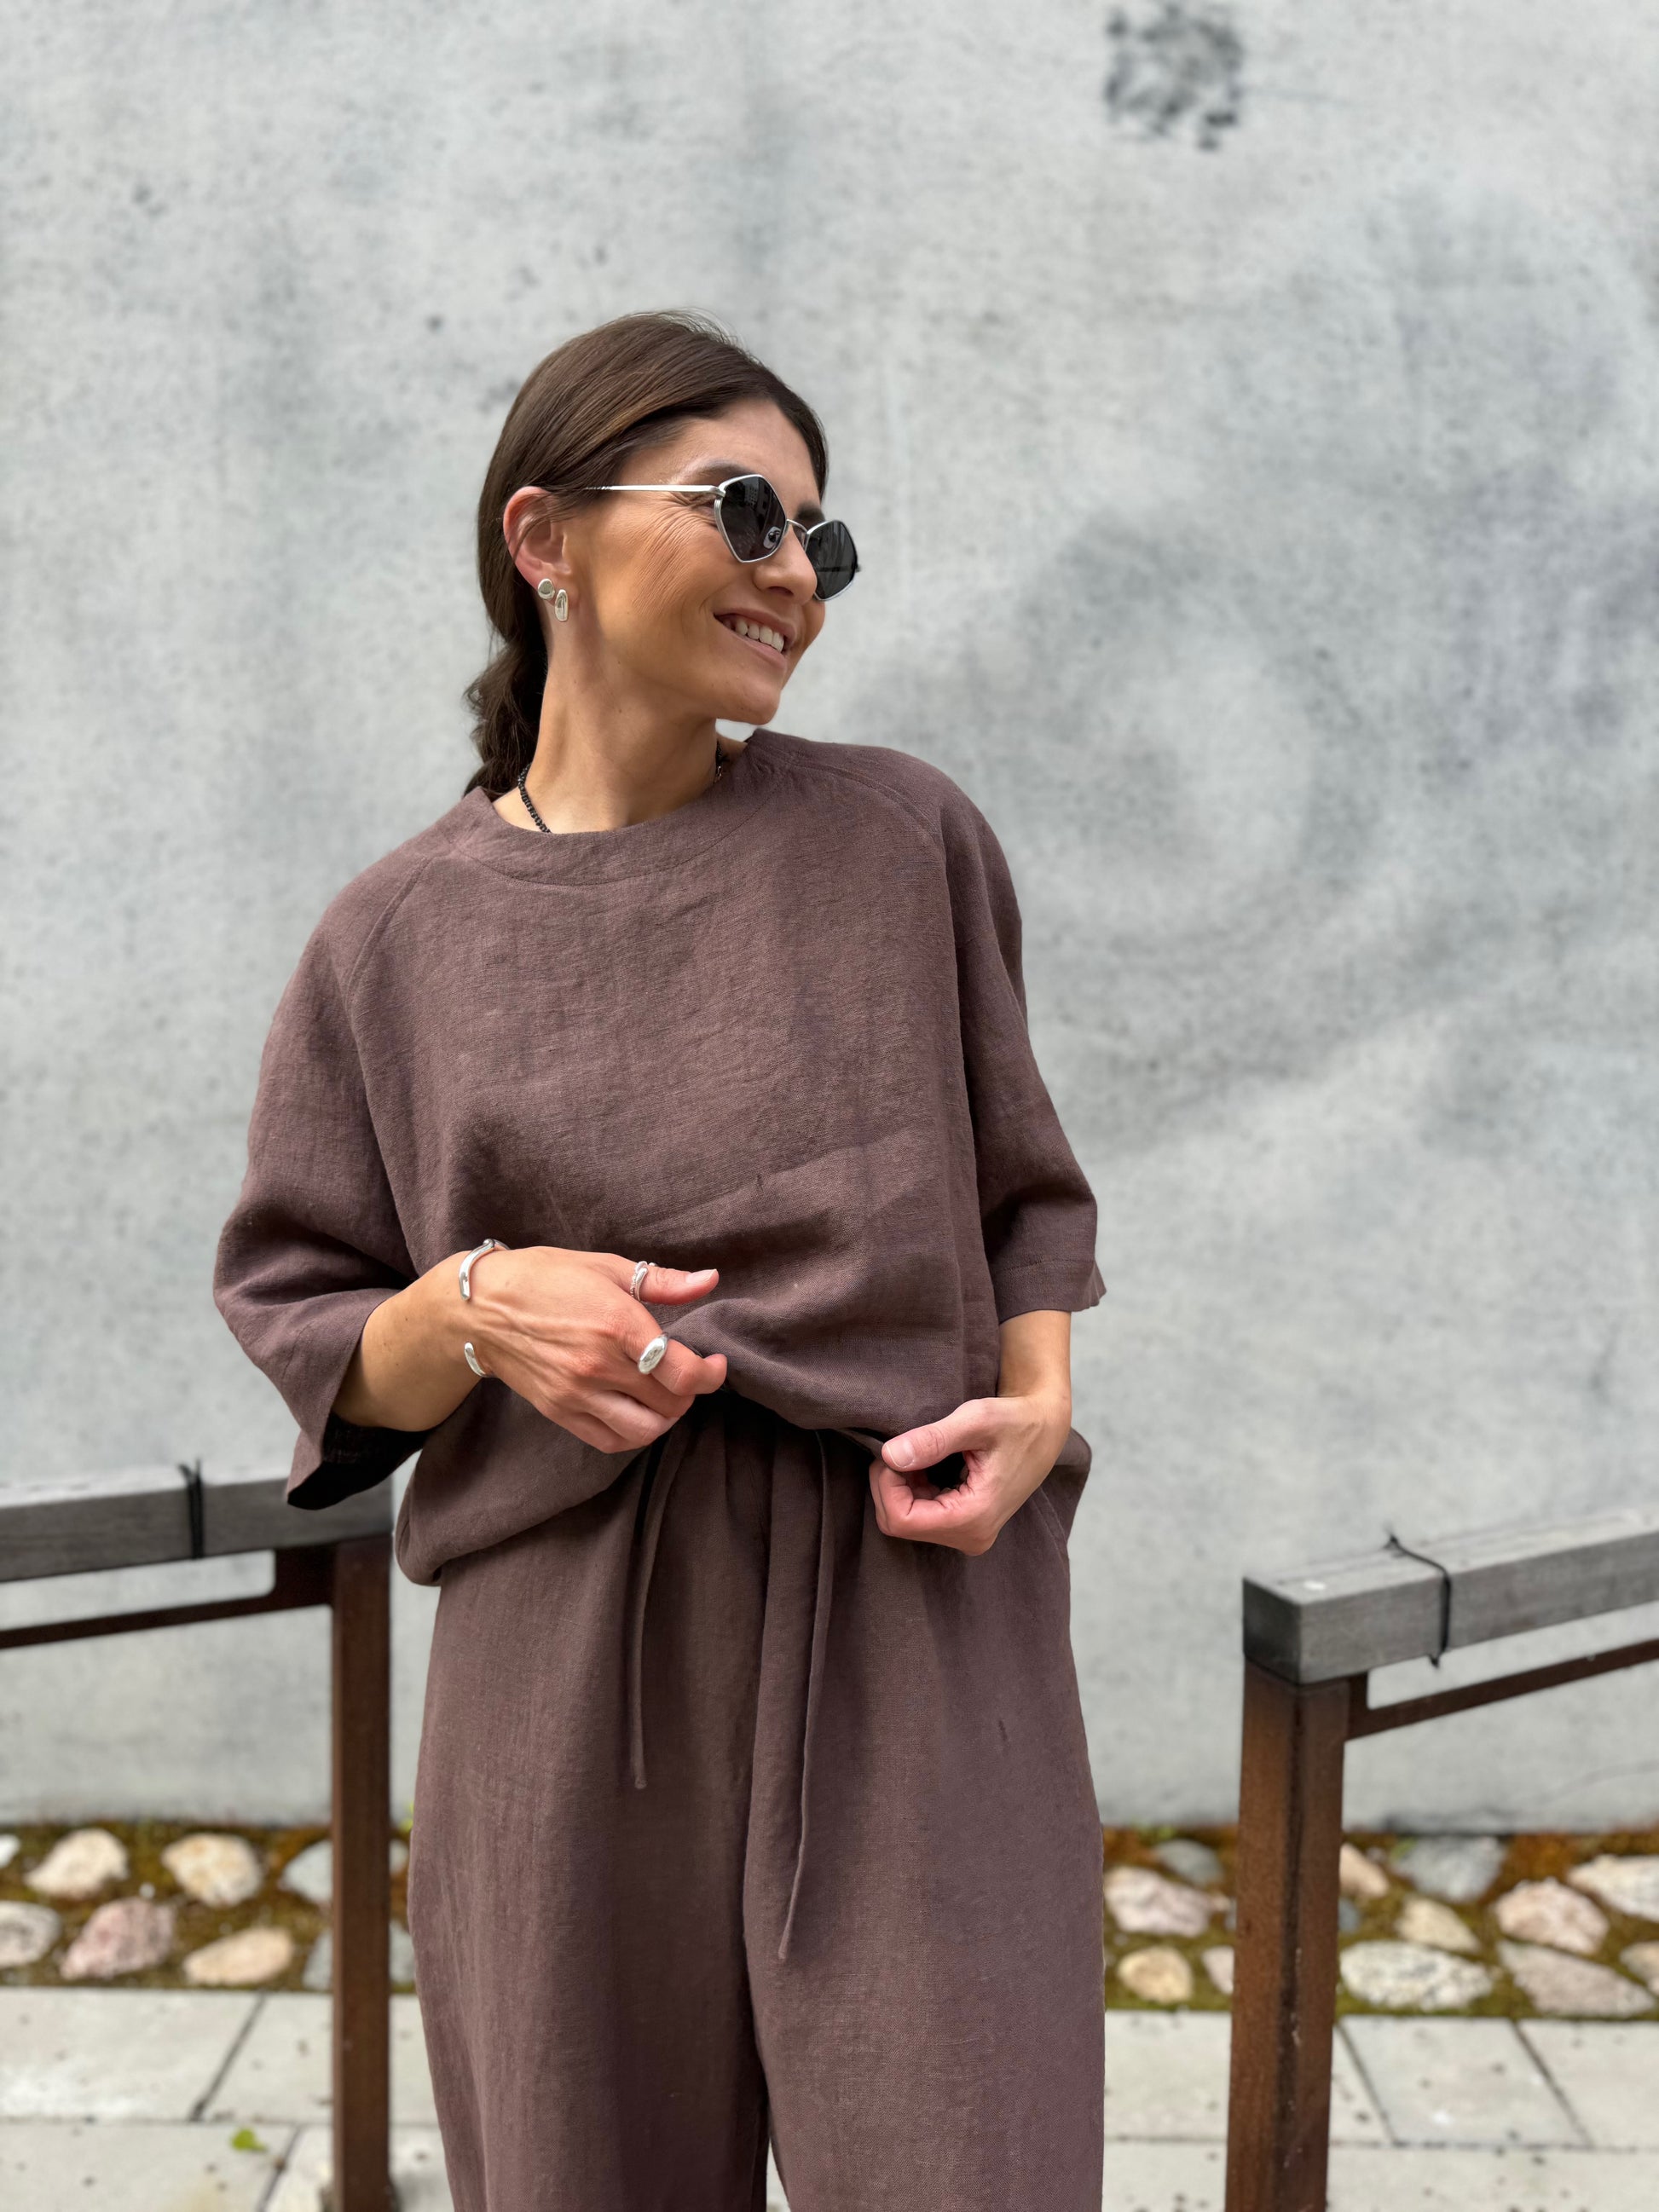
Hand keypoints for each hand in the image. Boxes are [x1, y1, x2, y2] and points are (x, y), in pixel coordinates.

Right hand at [465, 1248, 726, 1453]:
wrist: (481, 1308)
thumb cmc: (545, 1278)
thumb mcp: (606, 1268)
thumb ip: (663, 1282)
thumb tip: (710, 1280)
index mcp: (617, 1324)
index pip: (682, 1372)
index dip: (711, 1374)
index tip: (715, 1364)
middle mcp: (598, 1365)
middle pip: (670, 1403)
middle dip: (691, 1392)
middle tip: (687, 1373)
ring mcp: (577, 1394)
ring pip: (644, 1430)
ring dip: (666, 1417)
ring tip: (665, 1396)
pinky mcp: (560, 1411)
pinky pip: (610, 1441)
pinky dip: (634, 1433)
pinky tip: (637, 1411)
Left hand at [869, 1387, 1071, 1555]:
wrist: (1044, 1429)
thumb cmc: (1015, 1421)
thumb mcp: (976, 1420)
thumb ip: (933, 1439)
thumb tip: (890, 1455)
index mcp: (975, 1517)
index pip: (902, 1520)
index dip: (886, 1484)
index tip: (894, 1451)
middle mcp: (972, 1536)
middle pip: (900, 1523)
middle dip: (889, 1485)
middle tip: (902, 1448)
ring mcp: (969, 1534)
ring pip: (907, 1521)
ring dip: (900, 1486)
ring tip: (917, 1452)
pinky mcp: (966, 1526)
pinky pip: (921, 1516)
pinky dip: (912, 1489)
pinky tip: (925, 1463)